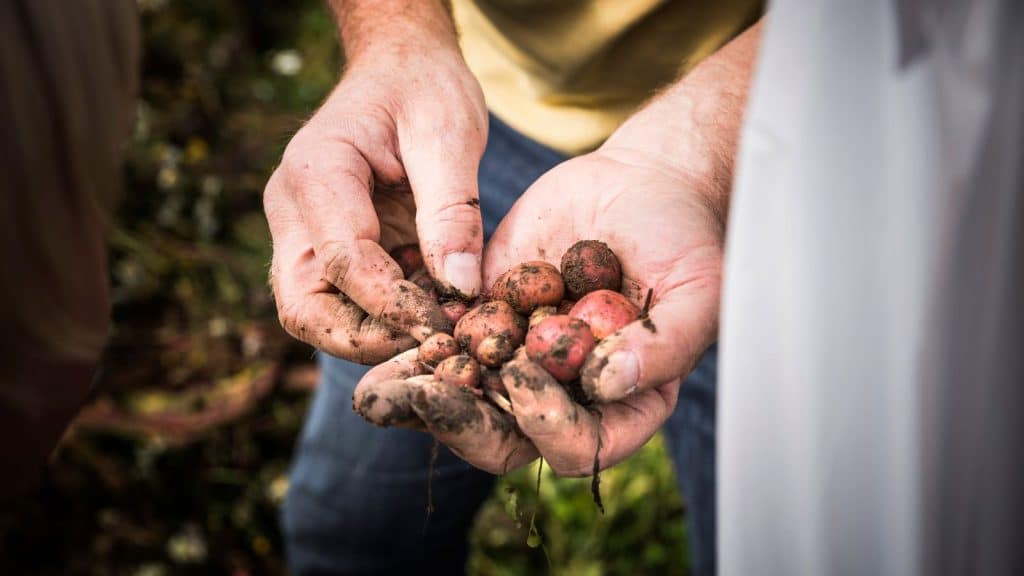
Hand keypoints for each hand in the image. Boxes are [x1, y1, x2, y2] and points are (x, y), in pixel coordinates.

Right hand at [264, 32, 487, 362]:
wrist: (400, 68)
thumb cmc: (422, 88)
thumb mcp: (449, 134)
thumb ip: (453, 209)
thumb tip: (460, 287)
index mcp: (315, 172)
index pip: (343, 262)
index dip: (394, 306)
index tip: (448, 326)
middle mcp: (293, 210)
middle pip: (306, 308)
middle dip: (368, 339)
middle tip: (435, 344)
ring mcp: (302, 232)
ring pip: (319, 314)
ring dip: (377, 333)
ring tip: (441, 324)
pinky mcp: (324, 247)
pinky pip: (344, 301)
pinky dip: (386, 316)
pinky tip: (435, 305)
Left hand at [355, 149, 723, 473]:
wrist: (643, 183)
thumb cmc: (685, 238)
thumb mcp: (697, 290)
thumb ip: (663, 346)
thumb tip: (606, 383)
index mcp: (619, 406)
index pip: (578, 446)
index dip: (545, 423)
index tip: (520, 371)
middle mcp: (564, 395)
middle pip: (505, 438)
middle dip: (458, 424)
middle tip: (418, 398)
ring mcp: (520, 359)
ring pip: (463, 400)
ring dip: (418, 398)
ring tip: (375, 388)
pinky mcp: (487, 319)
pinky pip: (445, 346)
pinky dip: (414, 347)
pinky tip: (384, 337)